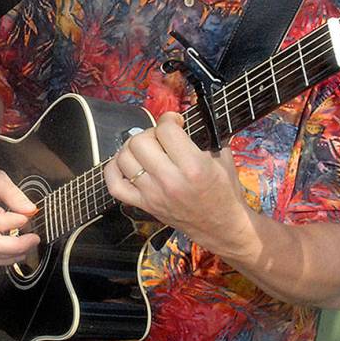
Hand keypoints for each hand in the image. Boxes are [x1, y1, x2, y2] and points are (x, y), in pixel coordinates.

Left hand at [104, 112, 250, 251]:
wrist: (222, 227)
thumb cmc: (225, 192)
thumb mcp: (223, 157)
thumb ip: (206, 134)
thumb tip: (191, 113)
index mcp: (193, 167)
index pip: (165, 130)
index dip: (169, 120)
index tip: (176, 123)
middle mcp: (170, 180)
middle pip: (139, 141)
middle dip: (151, 133)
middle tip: (162, 139)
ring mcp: (153, 194)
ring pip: (124, 159)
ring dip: (133, 148)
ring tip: (147, 149)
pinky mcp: (144, 205)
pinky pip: (114, 184)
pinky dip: (114, 169)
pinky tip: (126, 163)